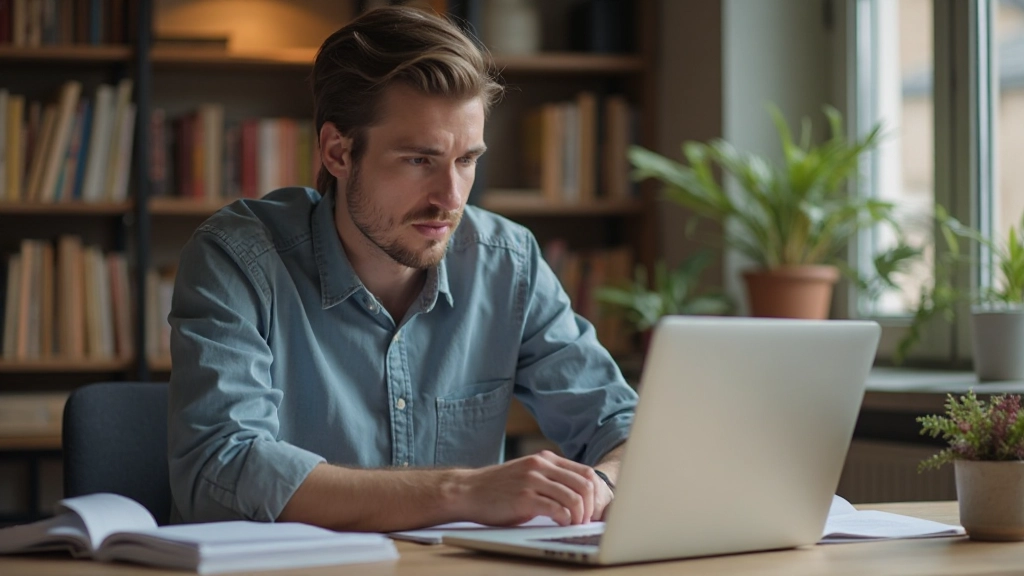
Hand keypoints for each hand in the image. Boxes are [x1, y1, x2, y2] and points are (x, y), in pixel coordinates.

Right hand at [455, 450, 610, 526]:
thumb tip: (580, 495)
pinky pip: (557, 510)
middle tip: (587, 521)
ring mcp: (532, 481)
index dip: (596, 494)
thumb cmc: (499, 488)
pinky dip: (565, 520)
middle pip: (585, 485)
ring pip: (574, 498)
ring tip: (575, 524)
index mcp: (545, 459)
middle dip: (591, 507)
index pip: (586, 472)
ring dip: (580, 516)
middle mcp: (541, 466)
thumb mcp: (528, 474)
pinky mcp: (524, 498)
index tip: (594, 510)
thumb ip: (550, 478)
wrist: (468, 491)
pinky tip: (561, 524)